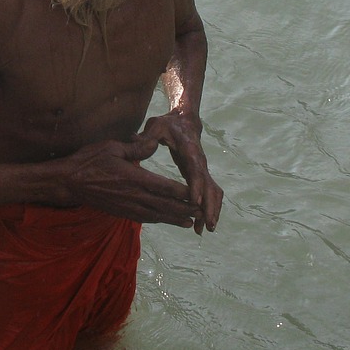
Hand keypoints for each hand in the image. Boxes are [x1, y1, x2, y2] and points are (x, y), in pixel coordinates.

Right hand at [62, 137, 196, 227]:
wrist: (68, 182)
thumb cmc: (89, 160)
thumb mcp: (112, 147)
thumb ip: (136, 148)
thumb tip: (154, 143)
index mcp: (133, 178)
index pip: (163, 187)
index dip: (182, 193)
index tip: (197, 196)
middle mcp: (133, 195)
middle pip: (164, 205)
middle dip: (184, 210)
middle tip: (202, 214)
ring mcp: (127, 206)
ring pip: (156, 215)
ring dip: (174, 219)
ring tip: (191, 223)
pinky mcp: (121, 212)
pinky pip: (144, 218)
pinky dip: (158, 220)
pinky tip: (166, 221)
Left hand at [139, 111, 223, 234]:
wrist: (185, 120)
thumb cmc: (168, 124)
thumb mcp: (156, 125)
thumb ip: (148, 135)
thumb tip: (136, 140)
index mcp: (190, 151)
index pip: (196, 171)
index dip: (196, 186)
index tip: (195, 202)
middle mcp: (200, 162)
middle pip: (209, 186)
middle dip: (209, 206)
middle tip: (206, 225)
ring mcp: (202, 169)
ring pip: (213, 192)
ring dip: (212, 210)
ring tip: (205, 229)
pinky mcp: (200, 174)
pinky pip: (209, 193)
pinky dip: (208, 207)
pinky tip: (201, 222)